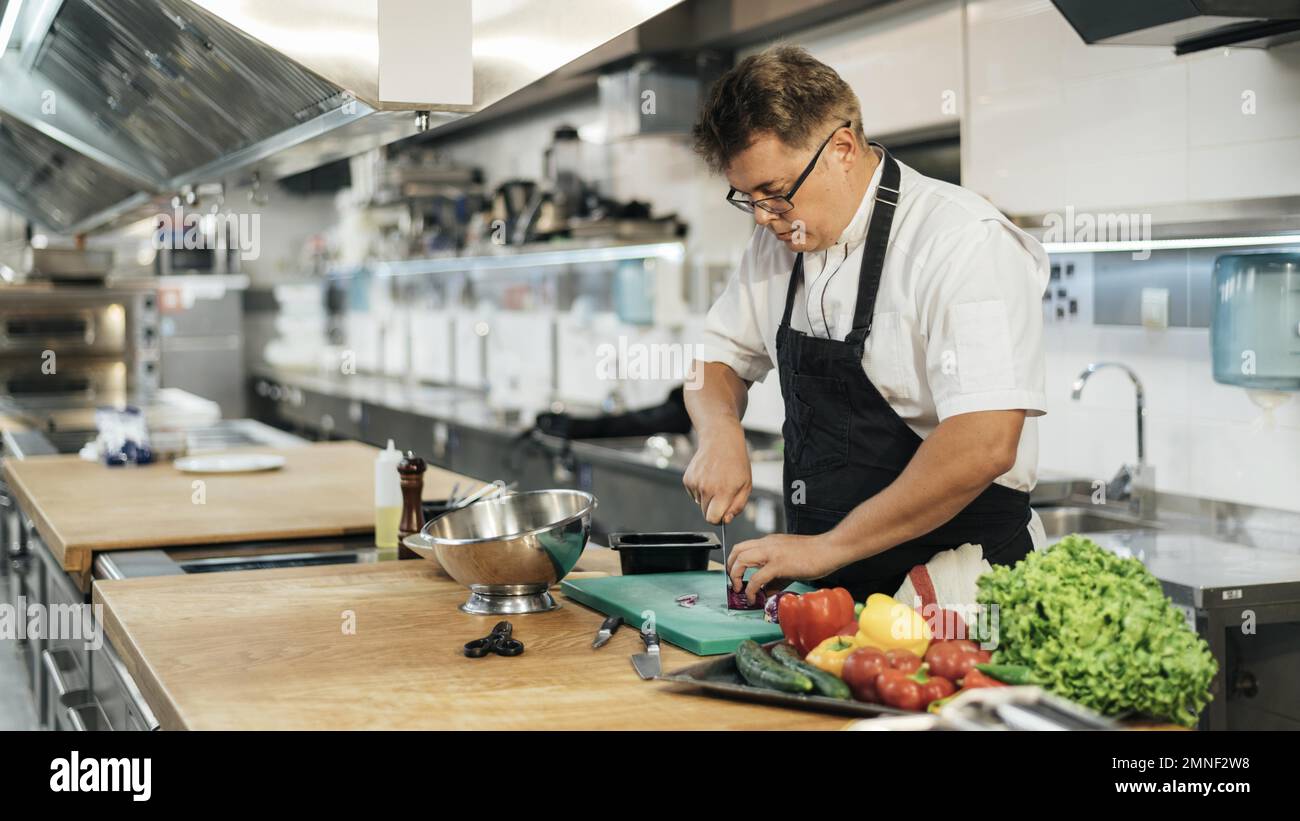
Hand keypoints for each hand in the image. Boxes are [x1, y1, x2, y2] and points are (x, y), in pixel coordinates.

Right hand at [682, 425, 751, 523]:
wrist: (721, 440)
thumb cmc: (736, 462)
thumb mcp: (746, 485)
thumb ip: (737, 506)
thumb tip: (725, 520)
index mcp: (723, 491)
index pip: (713, 519)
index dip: (719, 519)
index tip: (722, 515)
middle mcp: (707, 488)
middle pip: (705, 513)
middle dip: (714, 508)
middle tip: (722, 494)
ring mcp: (695, 483)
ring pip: (699, 503)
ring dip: (707, 497)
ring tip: (716, 480)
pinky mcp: (687, 479)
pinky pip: (693, 493)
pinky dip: (700, 489)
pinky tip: (708, 476)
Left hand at [726, 532, 848, 603]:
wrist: (830, 549)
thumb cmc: (814, 555)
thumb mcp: (789, 565)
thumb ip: (775, 579)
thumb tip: (764, 593)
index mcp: (769, 542)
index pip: (742, 547)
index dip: (734, 562)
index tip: (737, 577)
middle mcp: (767, 544)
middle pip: (736, 551)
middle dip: (730, 568)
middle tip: (735, 584)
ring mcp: (772, 552)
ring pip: (741, 560)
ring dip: (736, 576)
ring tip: (741, 590)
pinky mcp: (779, 564)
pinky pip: (757, 577)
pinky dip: (751, 589)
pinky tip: (755, 597)